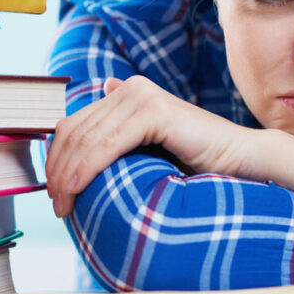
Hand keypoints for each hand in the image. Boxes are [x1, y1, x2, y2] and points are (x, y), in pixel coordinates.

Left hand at [45, 76, 255, 216]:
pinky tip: (77, 189)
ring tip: (65, 205)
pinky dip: (87, 168)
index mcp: (127, 92)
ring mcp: (143, 95)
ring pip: (86, 138)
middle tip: (56, 205)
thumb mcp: (147, 150)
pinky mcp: (154, 111)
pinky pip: (107, 144)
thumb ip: (120, 137)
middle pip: (74, 130)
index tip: (54, 193)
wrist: (239, 159)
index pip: (73, 124)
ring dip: (67, 174)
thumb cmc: (196, 162)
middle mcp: (131, 87)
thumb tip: (96, 115)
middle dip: (57, 170)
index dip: (56, 158)